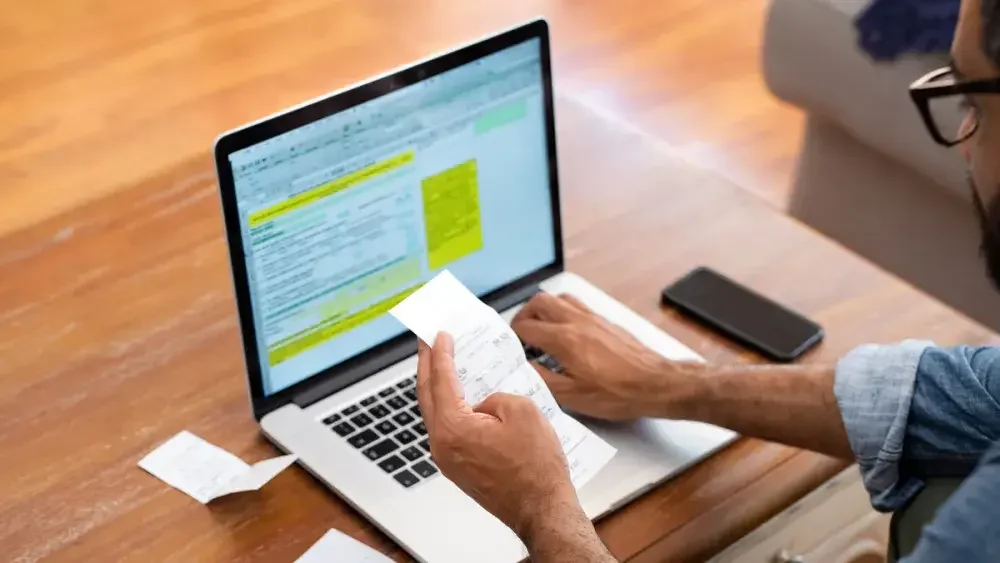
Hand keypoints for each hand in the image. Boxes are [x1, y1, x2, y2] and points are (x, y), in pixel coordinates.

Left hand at [415, 332, 581, 538]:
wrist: (542, 509)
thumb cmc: (536, 468)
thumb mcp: (521, 410)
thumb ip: (494, 396)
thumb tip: (484, 405)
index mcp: (453, 428)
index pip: (441, 379)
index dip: (440, 353)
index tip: (439, 335)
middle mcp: (443, 445)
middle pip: (427, 395)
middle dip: (426, 365)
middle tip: (426, 343)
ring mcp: (448, 460)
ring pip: (435, 414)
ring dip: (436, 387)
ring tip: (440, 365)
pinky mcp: (459, 469)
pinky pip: (447, 430)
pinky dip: (448, 408)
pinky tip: (460, 398)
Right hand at [511, 292, 696, 420]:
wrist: (656, 383)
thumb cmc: (617, 393)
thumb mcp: (573, 396)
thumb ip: (543, 379)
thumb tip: (524, 367)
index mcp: (565, 340)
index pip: (526, 327)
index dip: (513, 338)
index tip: (511, 349)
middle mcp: (576, 321)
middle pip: (539, 302)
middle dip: (523, 316)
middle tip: (520, 335)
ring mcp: (592, 318)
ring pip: (558, 298)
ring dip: (543, 309)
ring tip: (539, 329)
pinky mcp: (604, 321)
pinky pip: (575, 304)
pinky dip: (561, 311)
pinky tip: (565, 331)